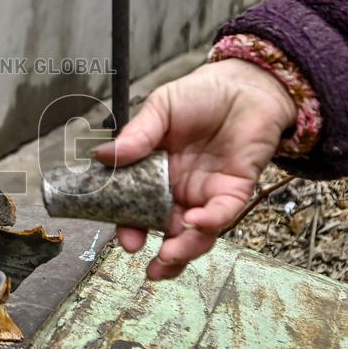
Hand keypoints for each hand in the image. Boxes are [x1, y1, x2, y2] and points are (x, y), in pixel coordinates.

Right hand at [93, 59, 296, 279]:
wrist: (245, 84)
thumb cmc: (201, 95)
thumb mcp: (160, 110)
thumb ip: (136, 135)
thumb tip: (102, 156)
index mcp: (155, 173)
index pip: (138, 208)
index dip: (130, 226)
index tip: (126, 239)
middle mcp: (180, 190)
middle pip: (167, 229)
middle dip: (161, 254)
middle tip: (149, 264)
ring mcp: (207, 193)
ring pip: (197, 233)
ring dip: (184, 250)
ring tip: (168, 257)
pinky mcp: (235, 190)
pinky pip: (223, 214)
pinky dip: (209, 222)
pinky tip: (194, 223)